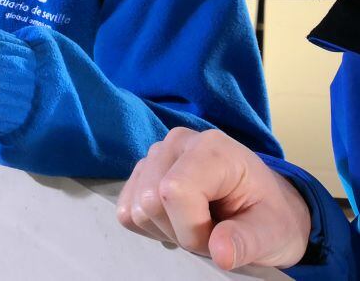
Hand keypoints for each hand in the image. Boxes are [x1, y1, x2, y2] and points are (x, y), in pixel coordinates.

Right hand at [117, 127, 311, 270]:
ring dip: (165, 230)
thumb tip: (220, 254)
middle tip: (211, 232)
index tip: (220, 237)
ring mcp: (154, 155)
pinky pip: (126, 209)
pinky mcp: (140, 171)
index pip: (174, 192)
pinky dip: (150, 225)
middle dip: (180, 232)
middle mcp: (177, 143)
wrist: (262, 206)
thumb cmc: (270, 216)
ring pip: (135, 208)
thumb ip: (246, 241)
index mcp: (212, 149)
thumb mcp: (272, 233)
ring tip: (196, 223)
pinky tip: (177, 219)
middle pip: (149, 201)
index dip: (192, 229)